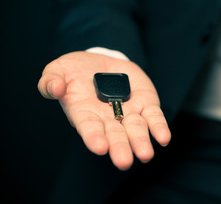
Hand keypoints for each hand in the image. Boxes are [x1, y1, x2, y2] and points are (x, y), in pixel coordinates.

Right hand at [38, 51, 170, 169]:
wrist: (99, 62)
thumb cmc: (75, 71)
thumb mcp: (57, 70)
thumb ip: (51, 80)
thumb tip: (54, 88)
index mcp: (84, 114)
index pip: (89, 128)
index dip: (94, 137)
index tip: (99, 147)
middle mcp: (108, 118)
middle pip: (115, 135)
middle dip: (120, 147)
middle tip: (124, 161)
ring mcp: (129, 112)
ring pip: (136, 129)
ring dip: (141, 141)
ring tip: (145, 154)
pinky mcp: (146, 103)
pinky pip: (154, 117)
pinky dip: (159, 127)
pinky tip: (164, 138)